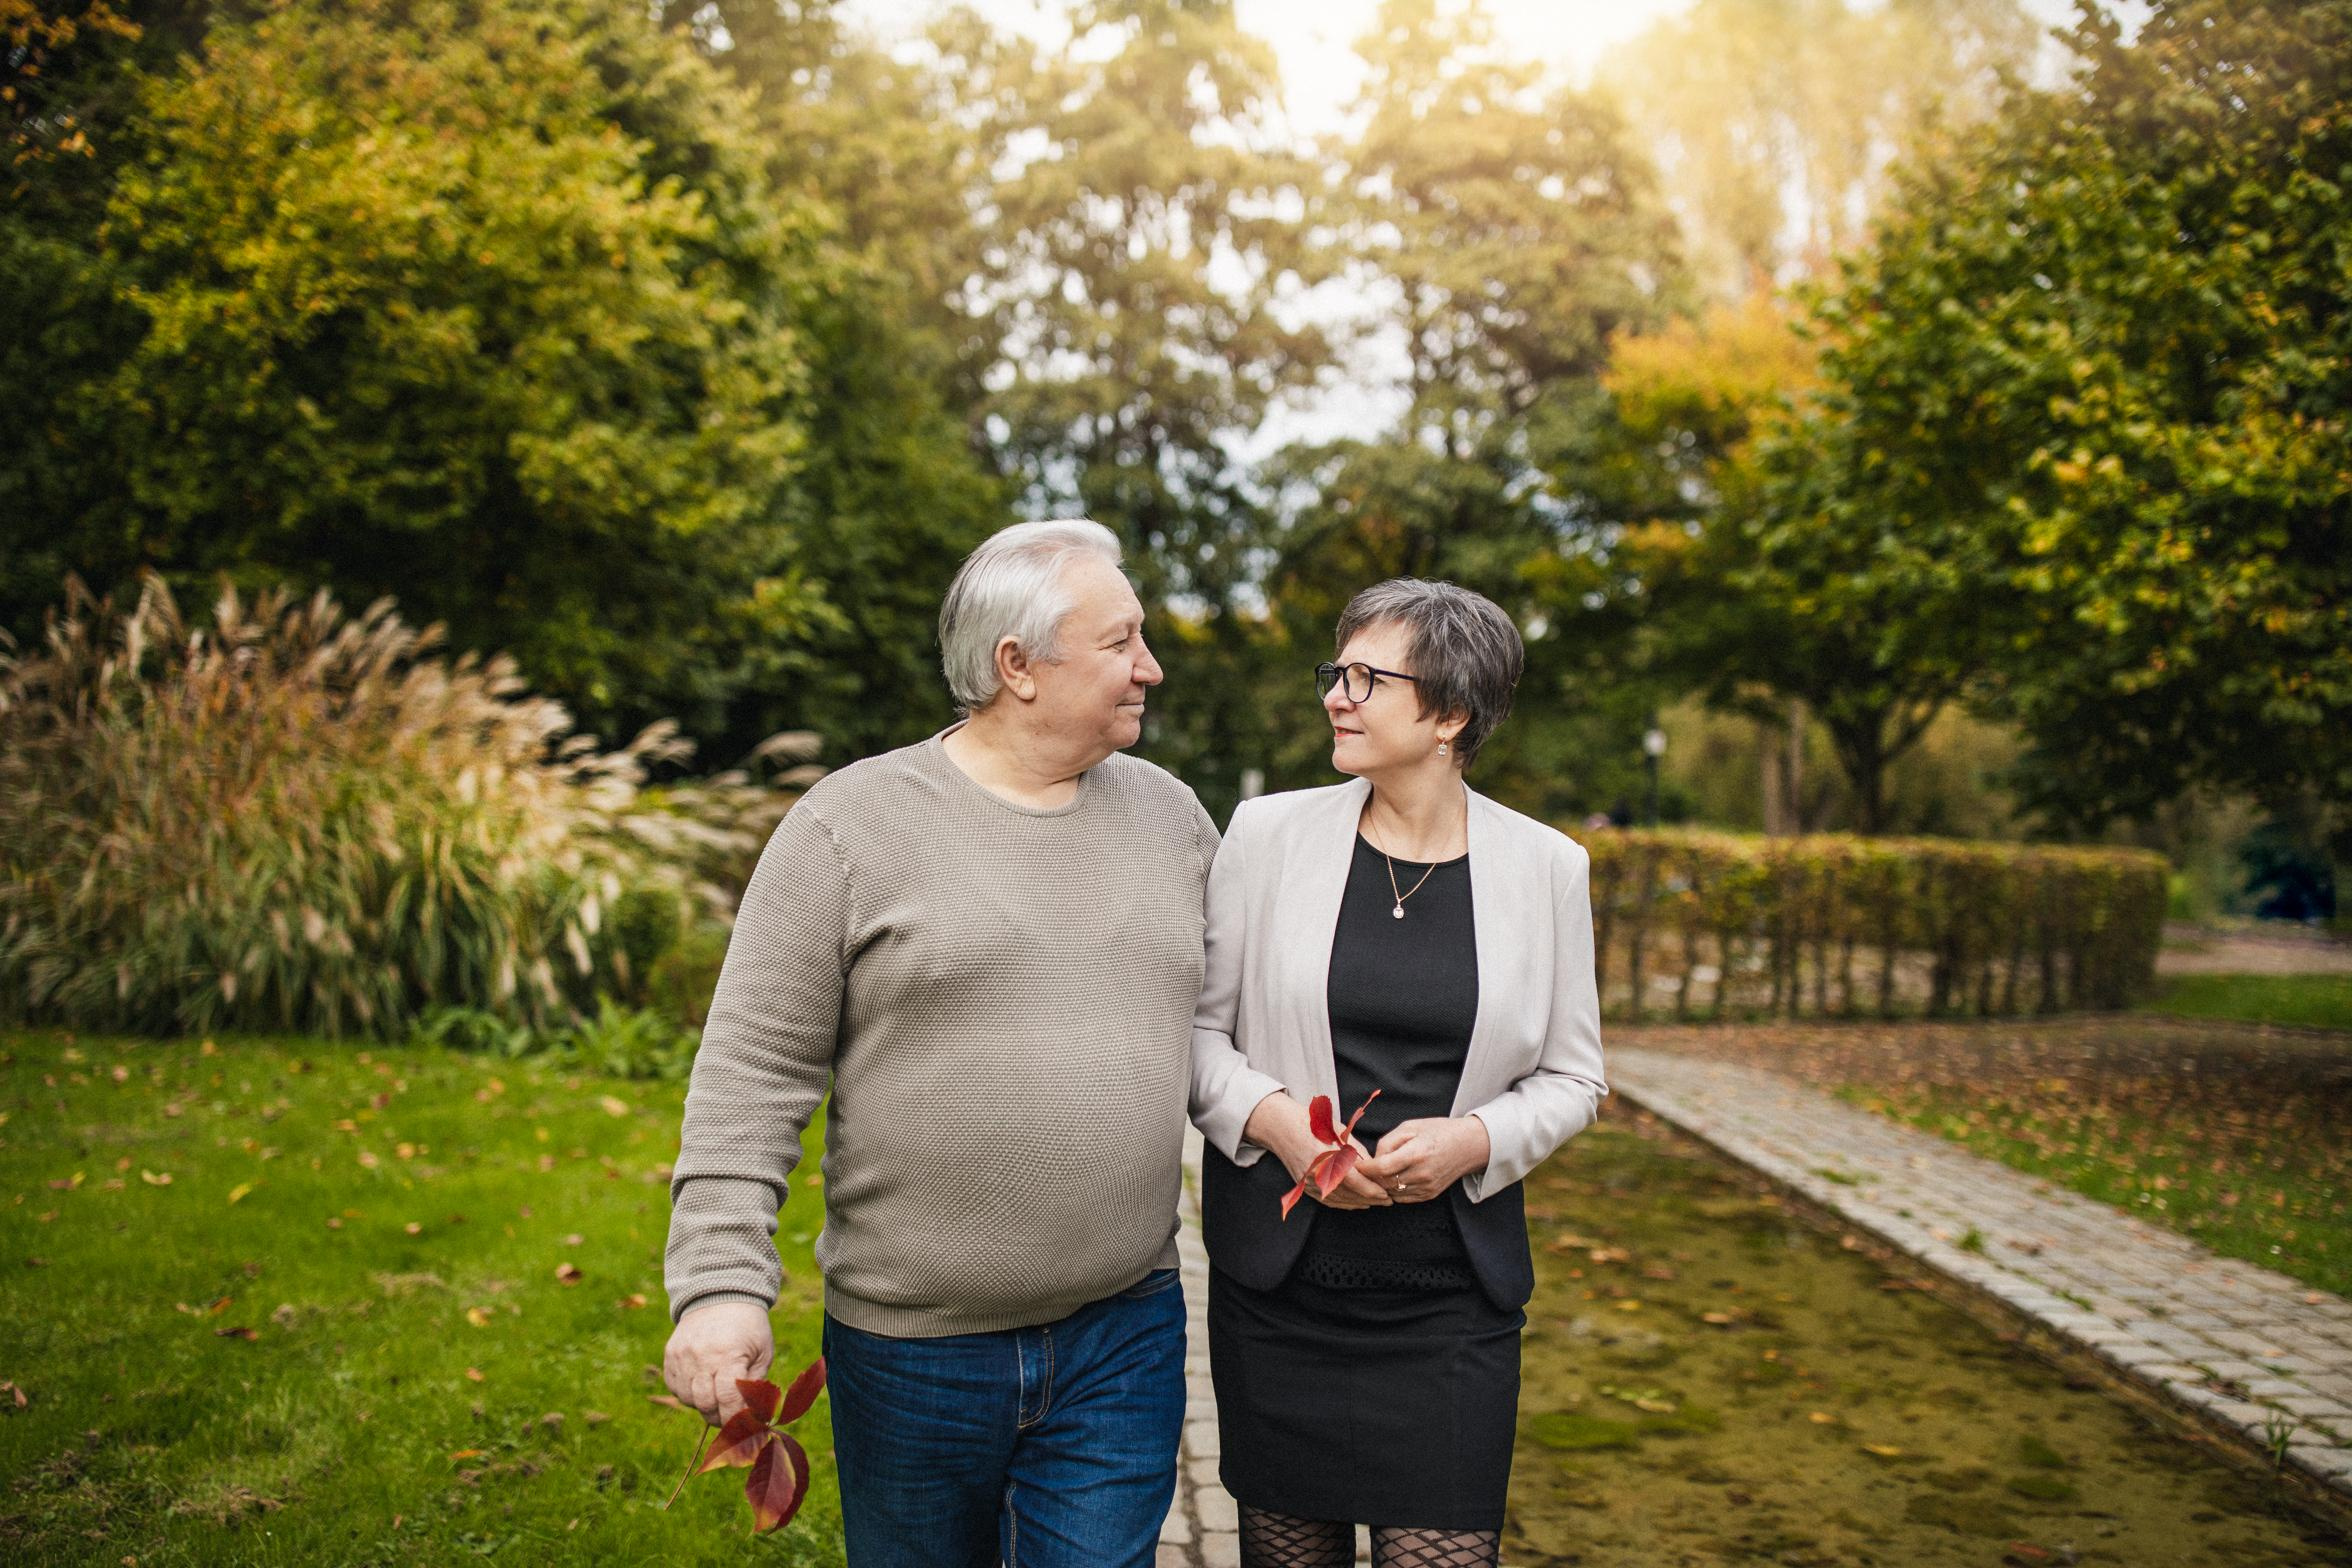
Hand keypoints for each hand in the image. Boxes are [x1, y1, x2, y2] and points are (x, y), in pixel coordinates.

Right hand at [663, 1299, 774, 1427]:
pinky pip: (675, 1387)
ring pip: (687, 1399)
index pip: (727, 1398)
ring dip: (703, 1404)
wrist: (721, 1296)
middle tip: (729, 1413)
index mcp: (728, 1355)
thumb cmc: (748, 1328)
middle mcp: (701, 1356)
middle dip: (719, 1415)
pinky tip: (702, 1382)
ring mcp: (682, 1356)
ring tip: (716, 1392)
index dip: (734, 1416)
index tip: (743, 1423)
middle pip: (705, 1403)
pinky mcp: (670, 1355)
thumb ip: (755, 1385)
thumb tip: (751, 1415)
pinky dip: (687, 1392)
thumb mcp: (762, 1352)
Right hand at [1242, 1090, 1391, 1209]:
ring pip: (1339, 1200)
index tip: (1388, 1194)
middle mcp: (1317, 1174)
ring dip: (1358, 1203)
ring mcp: (1309, 1182)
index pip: (1356, 1181)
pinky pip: (1327, 1200)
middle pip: (1349, 1194)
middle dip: (1370, 1199)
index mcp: (1327, 1158)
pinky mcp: (1304, 1186)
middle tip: (1387, 1200)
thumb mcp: (1340, 1132)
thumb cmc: (1313, 1124)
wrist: (1281, 1127)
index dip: (1373, 1190)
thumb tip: (1374, 1169)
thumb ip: (1357, 1153)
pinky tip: (1355, 1203)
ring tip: (1374, 1202)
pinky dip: (1343, 1204)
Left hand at [1369, 1116, 1489, 1201]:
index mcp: (1417, 1153)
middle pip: (1384, 1183)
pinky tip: (1392, 1178)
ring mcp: (1427, 1187)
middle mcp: (1422, 1174)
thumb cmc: (1438, 1131)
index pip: (1382, 1167)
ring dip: (1381, 1184)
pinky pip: (1402, 1198)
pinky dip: (1393, 1190)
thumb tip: (1374, 1159)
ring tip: (1377, 1172)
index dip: (1365, 1168)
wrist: (1468, 1146)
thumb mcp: (1410, 1127)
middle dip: (1370, 1177)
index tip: (1354, 1163)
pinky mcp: (1429, 1195)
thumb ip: (1388, 1142)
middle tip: (1362, 1168)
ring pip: (1391, 1192)